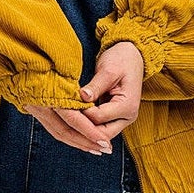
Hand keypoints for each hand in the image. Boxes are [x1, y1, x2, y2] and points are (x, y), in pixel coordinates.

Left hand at [25, 41, 143, 153]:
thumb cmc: (121, 60)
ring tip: (64, 120)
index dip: (80, 113)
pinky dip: (85, 125)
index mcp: (128, 106)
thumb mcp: (108, 70)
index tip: (66, 103)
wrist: (132, 56)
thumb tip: (82, 97)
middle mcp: (127, 118)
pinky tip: (71, 119)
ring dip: (82, 129)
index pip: (98, 119)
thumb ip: (96, 86)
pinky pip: (98, 128)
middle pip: (100, 135)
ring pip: (98, 135)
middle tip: (61, 116)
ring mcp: (121, 120)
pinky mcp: (113, 118)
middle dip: (80, 128)